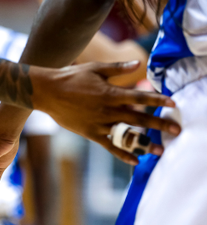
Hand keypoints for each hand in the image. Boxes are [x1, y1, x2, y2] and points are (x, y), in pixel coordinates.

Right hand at [30, 61, 180, 164]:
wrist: (47, 92)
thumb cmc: (70, 77)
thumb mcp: (95, 68)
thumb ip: (118, 68)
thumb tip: (138, 64)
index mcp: (110, 92)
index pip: (140, 96)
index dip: (157, 100)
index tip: (173, 103)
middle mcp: (107, 110)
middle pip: (138, 118)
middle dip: (159, 124)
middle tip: (176, 130)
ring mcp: (98, 123)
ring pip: (125, 134)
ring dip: (144, 142)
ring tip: (159, 150)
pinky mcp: (90, 133)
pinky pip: (109, 146)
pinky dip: (122, 153)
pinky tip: (135, 160)